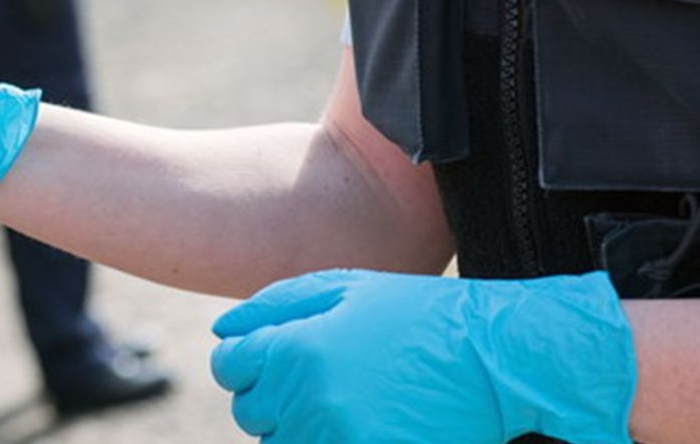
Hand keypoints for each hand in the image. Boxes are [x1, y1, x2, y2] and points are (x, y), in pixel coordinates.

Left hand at [210, 269, 635, 443]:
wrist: (495, 360)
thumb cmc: (416, 315)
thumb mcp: (345, 289)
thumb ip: (273, 306)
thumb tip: (222, 333)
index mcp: (295, 350)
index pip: (229, 367)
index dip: (247, 360)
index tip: (276, 356)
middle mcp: (307, 401)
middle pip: (249, 411)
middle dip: (272, 394)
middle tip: (319, 377)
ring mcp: (337, 439)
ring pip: (278, 443)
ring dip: (297, 426)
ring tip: (345, 401)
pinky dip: (326, 440)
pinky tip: (359, 421)